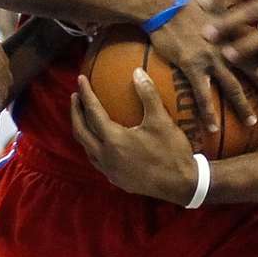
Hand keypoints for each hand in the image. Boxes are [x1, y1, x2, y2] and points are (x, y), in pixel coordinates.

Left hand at [71, 68, 198, 204]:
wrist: (181, 185)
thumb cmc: (172, 151)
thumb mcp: (161, 120)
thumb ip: (148, 94)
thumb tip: (137, 72)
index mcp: (114, 140)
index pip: (93, 113)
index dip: (86, 94)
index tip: (80, 79)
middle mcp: (106, 156)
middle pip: (81, 131)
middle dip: (75, 112)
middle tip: (75, 96)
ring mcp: (109, 170)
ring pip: (86, 148)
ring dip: (82, 130)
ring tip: (84, 116)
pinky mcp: (116, 179)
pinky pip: (96, 159)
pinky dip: (92, 145)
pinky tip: (101, 140)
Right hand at [150, 0, 257, 133]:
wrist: (161, 0)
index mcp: (238, 26)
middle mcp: (230, 44)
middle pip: (256, 70)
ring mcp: (212, 57)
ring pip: (234, 87)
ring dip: (243, 106)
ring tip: (251, 122)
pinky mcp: (192, 65)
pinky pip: (202, 94)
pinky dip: (208, 112)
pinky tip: (211, 128)